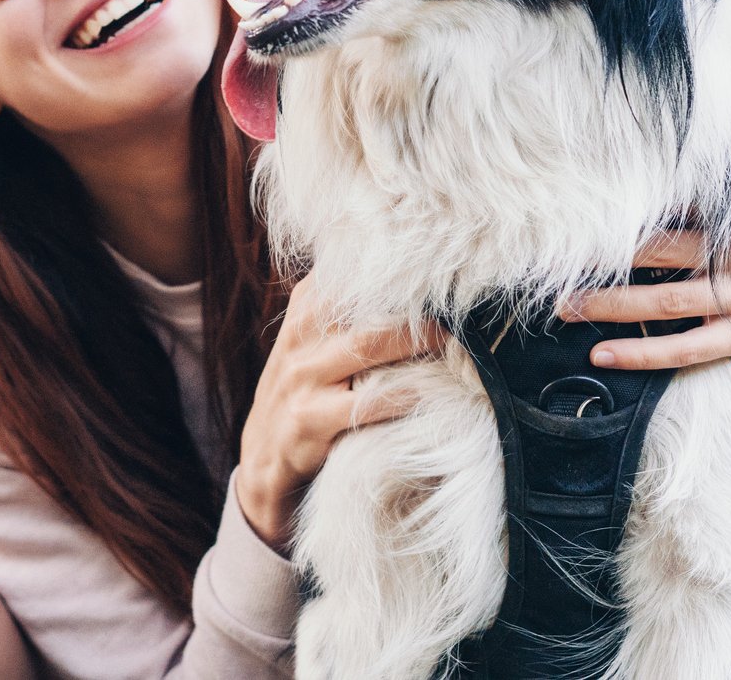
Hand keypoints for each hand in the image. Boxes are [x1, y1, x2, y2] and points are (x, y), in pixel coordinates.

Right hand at [235, 277, 445, 550]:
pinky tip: (435, 394)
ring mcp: (301, 377)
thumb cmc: (307, 391)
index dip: (403, 269)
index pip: (356, 271)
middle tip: (467, 305)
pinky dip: (406, 396)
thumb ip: (355, 309)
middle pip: (368, 302)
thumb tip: (423, 282)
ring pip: (369, 344)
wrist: (264, 460)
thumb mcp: (317, 340)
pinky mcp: (306, 421)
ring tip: (461, 346)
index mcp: (307, 305)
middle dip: (419, 304)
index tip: (447, 270)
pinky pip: (367, 403)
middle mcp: (301, 333)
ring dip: (420, 344)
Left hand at [557, 211, 730, 418]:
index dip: (629, 225)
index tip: (583, 225)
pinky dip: (645, 355)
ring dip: (616, 311)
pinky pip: (689, 351)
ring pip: (672, 308)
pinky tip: (606, 356)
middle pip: (667, 260)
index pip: (677, 219)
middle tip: (560, 272)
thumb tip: (655, 170)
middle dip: (611, 267)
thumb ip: (715, 197)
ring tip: (569, 311)